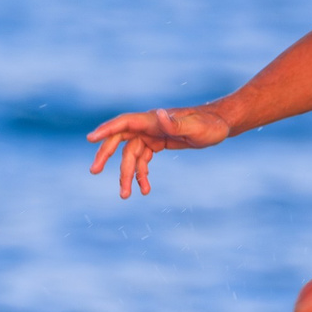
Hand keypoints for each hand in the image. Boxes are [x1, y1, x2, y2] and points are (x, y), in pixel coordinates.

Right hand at [85, 105, 232, 197]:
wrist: (221, 125)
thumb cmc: (211, 125)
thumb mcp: (196, 127)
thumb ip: (176, 123)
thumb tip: (158, 115)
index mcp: (153, 120)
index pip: (124, 123)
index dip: (106, 130)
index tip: (90, 139)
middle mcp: (149, 126)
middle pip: (120, 139)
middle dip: (107, 156)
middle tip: (94, 171)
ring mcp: (152, 134)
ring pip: (131, 155)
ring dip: (127, 175)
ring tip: (125, 196)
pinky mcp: (158, 142)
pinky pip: (143, 159)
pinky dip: (141, 174)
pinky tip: (145, 189)